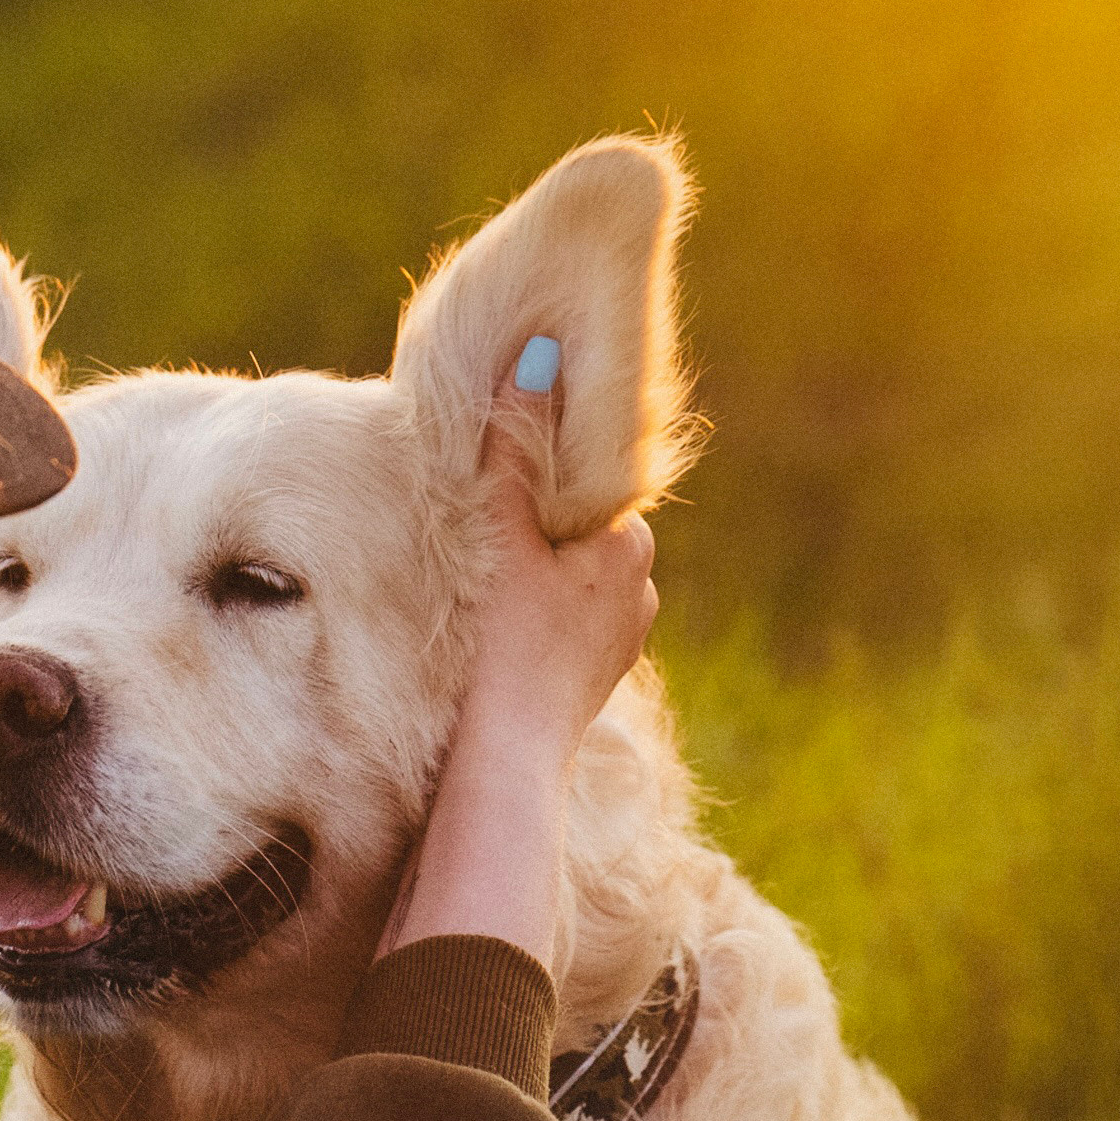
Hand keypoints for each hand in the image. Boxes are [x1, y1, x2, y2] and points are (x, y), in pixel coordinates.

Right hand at [378, 395, 657, 970]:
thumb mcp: (505, 534)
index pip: (587, 479)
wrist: (506, 761)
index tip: (499, 464)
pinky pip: (564, 617)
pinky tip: (496, 614)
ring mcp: (619, 638)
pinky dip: (536, 607)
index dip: (542, 466)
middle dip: (539, 514)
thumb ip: (516, 448)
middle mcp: (638, 591)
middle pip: (579, 524)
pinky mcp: (591, 675)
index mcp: (628, 547)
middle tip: (481, 512)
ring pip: (571, 574)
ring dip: (535, 562)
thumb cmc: (505, 644)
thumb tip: (536, 359)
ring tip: (480, 564)